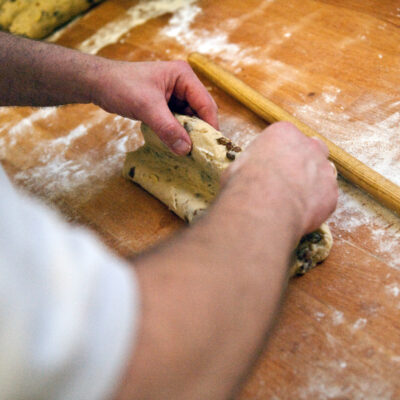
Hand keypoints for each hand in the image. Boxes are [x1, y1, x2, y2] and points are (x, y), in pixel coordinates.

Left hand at [91, 59, 217, 154]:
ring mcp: (174, 96)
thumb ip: (167, 128)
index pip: (205, 103)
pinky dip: (177, 134)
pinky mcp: (165, 106)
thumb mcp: (146, 107)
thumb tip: (186, 149)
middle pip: (199, 112)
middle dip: (199, 131)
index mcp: (184, 76)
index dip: (210, 125)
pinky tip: (176, 146)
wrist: (98, 84)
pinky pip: (177, 122)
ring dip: (188, 135)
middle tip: (201, 153)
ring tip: (190, 153)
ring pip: (188, 119)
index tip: (211, 146)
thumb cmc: (121, 86)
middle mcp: (183, 85)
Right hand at [223, 122, 337, 235]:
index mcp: (283, 134)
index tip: (272, 166)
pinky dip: (315, 206)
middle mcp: (308, 146)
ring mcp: (323, 169)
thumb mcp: (237, 167)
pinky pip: (326, 198)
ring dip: (312, 184)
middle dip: (304, 161)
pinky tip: (299, 214)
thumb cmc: (244, 184)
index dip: (279, 153)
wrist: (262, 208)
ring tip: (293, 201)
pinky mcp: (331, 194)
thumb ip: (250, 166)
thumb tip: (245, 175)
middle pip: (313, 149)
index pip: (286, 137)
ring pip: (323, 174)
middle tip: (289, 179)